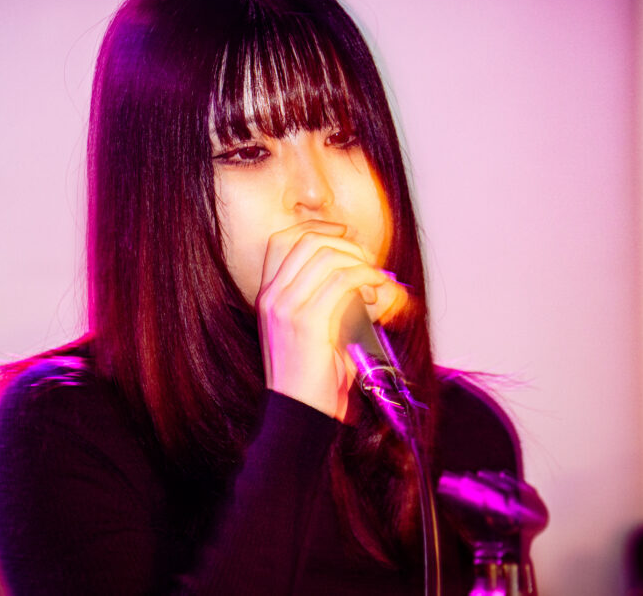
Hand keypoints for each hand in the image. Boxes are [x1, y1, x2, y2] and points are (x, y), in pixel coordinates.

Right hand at [256, 220, 407, 419]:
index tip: (345, 235)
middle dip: (345, 243)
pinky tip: (374, 293)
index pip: (283, 240)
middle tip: (368, 262)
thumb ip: (334, 299)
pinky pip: (342, 281)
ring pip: (327, 256)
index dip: (317, 229)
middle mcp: (272, 297)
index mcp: (268, 296)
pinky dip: (365, 279)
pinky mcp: (307, 322)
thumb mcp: (319, 329)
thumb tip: (367, 277)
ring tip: (374, 283)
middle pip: (307, 240)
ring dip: (359, 262)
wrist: (300, 413)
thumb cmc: (314, 376)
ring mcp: (285, 308)